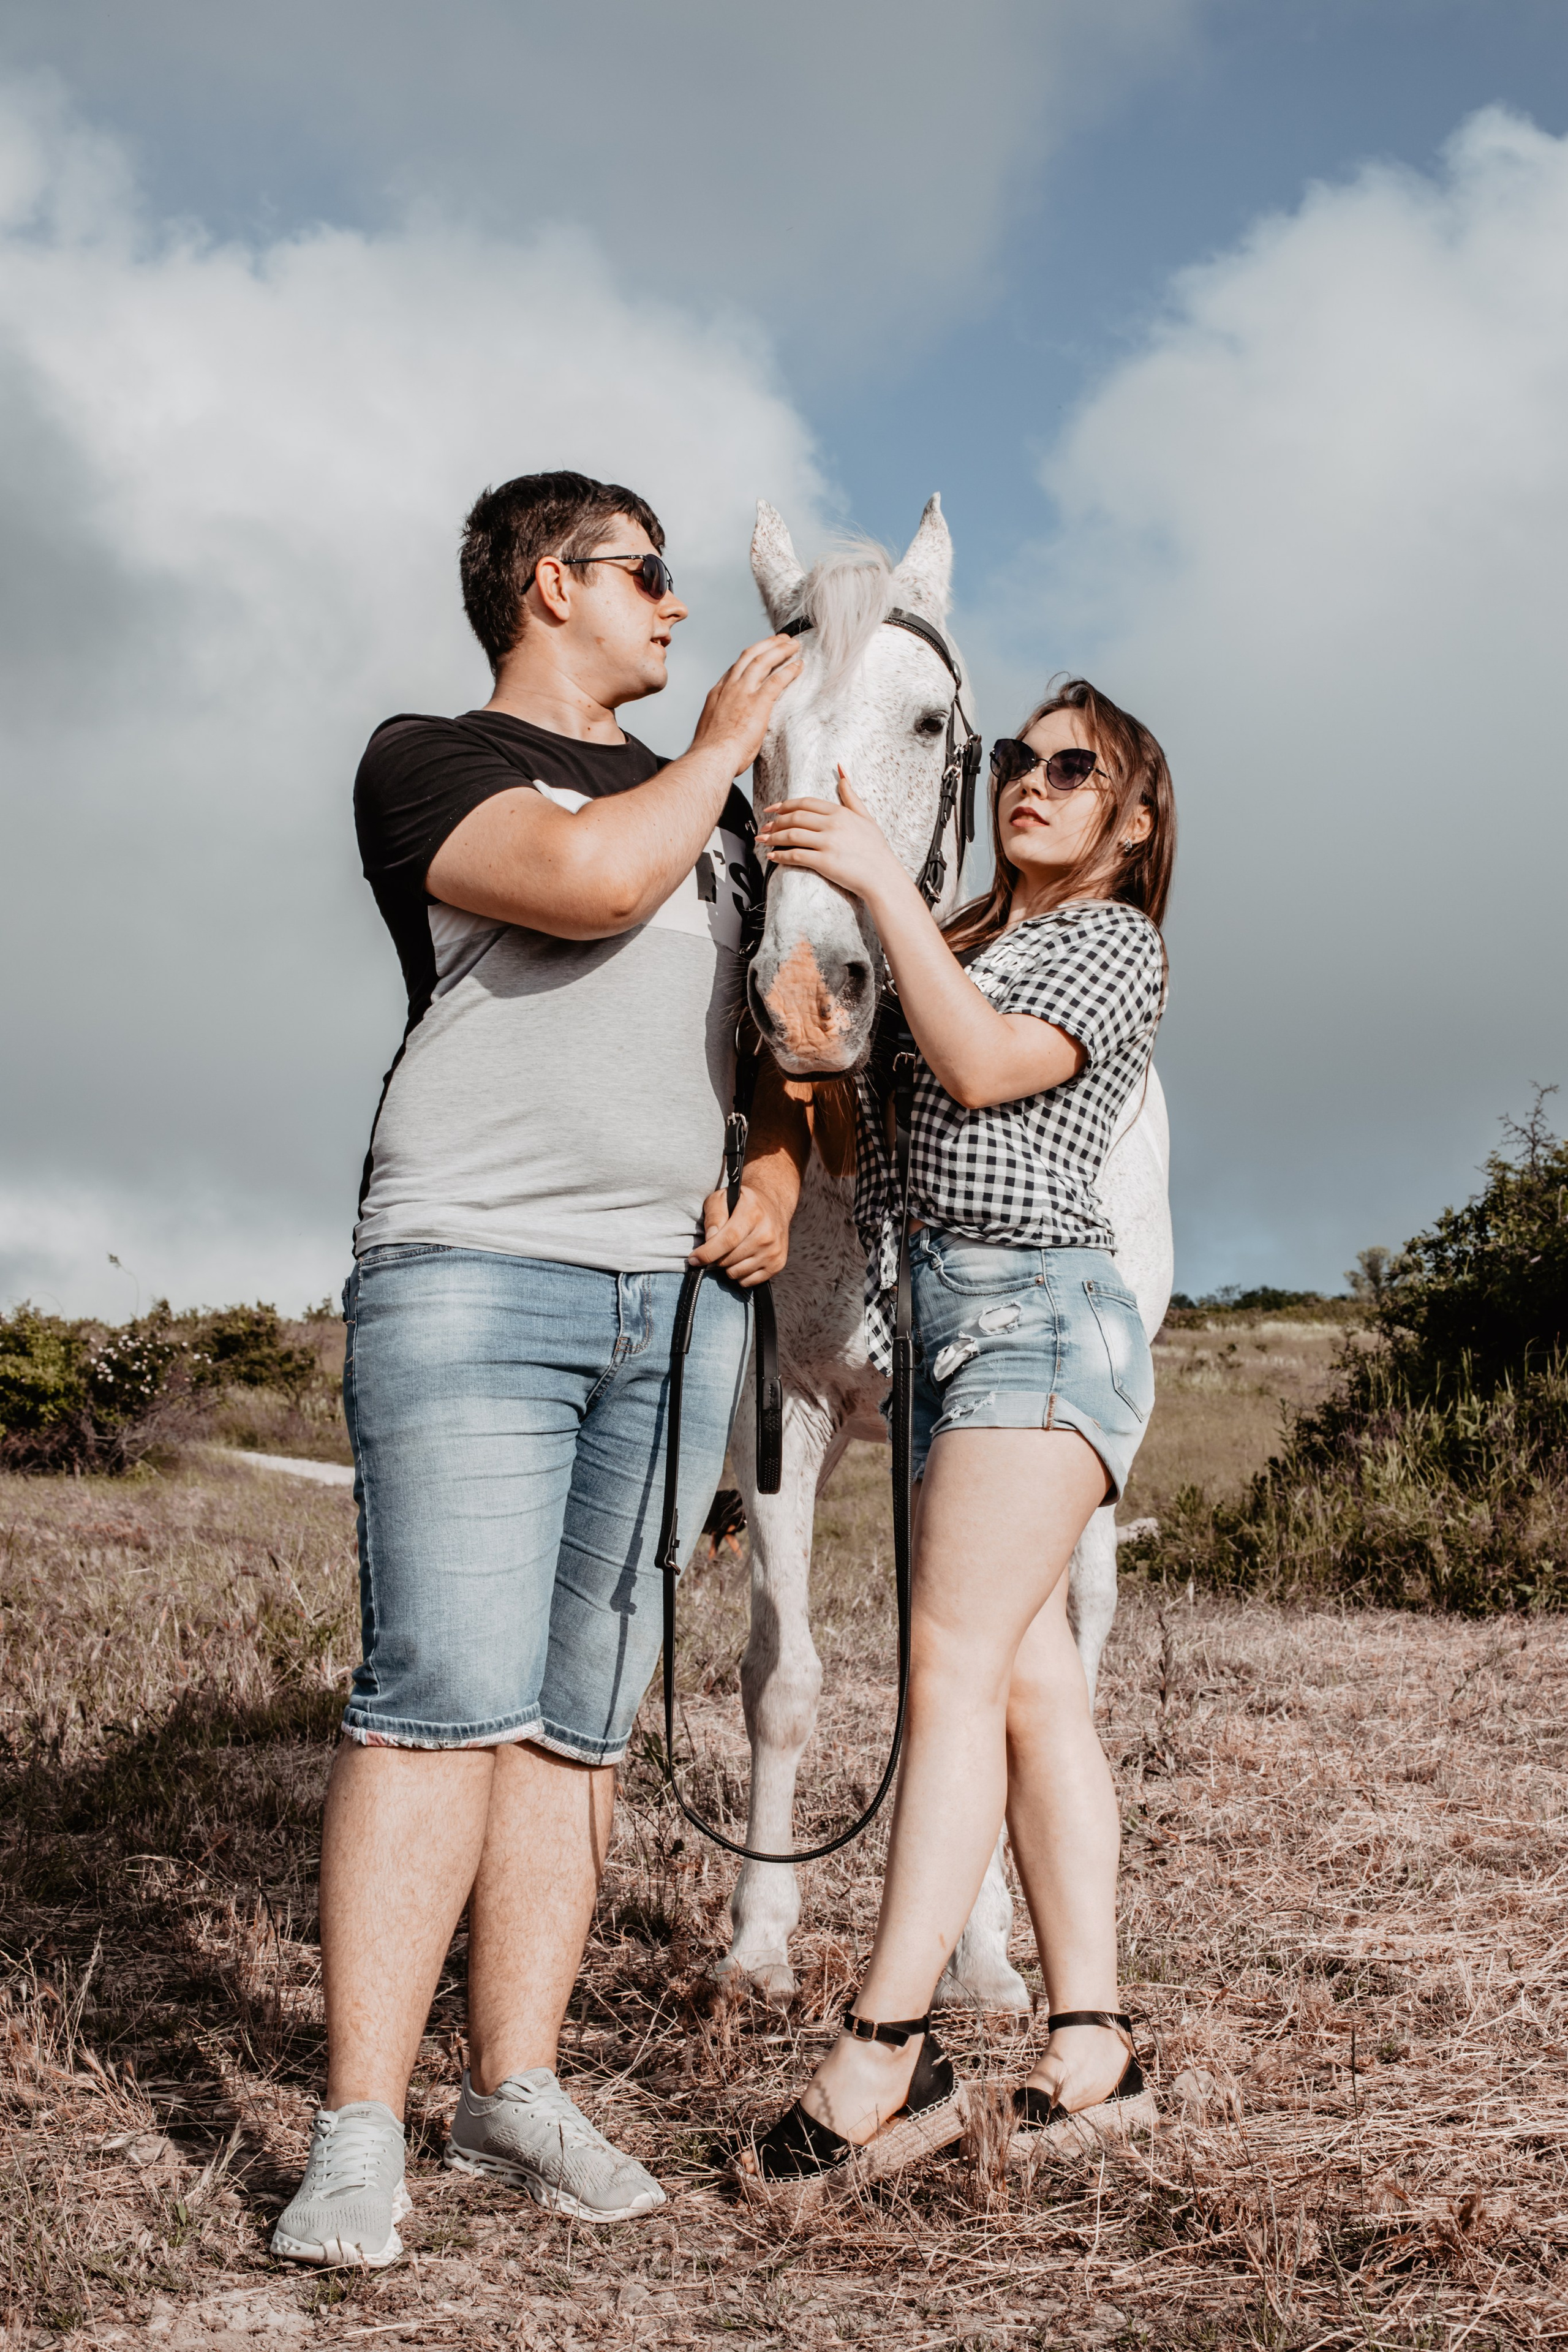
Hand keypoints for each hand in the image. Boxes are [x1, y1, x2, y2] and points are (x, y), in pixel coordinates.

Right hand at [689, 634, 802, 773]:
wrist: (710, 759)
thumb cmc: (711, 754)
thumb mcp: (713, 730)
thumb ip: (722, 721)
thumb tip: (727, 728)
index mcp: (718, 693)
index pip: (735, 668)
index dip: (750, 657)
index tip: (761, 653)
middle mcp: (730, 687)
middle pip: (750, 656)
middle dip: (767, 644)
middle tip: (781, 639)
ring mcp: (743, 693)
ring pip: (763, 661)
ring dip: (780, 650)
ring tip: (793, 644)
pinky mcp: (758, 702)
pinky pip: (777, 680)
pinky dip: (789, 670)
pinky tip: (799, 665)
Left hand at [689, 1177, 791, 1285]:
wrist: (773, 1205)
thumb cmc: (741, 1203)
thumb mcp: (722, 1198)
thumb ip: (714, 1216)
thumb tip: (710, 1239)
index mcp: (753, 1214)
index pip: (728, 1240)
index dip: (708, 1253)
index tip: (694, 1259)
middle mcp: (767, 1234)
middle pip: (729, 1260)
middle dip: (716, 1257)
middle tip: (718, 1247)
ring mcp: (774, 1251)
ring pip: (736, 1273)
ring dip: (728, 1266)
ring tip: (732, 1251)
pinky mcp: (778, 1264)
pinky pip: (747, 1282)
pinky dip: (740, 1274)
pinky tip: (743, 1258)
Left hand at [755, 769, 904, 905]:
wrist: (883, 877)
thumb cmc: (875, 849)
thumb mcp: (866, 816)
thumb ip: (850, 795)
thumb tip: (841, 771)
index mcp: (840, 812)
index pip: (805, 803)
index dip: (785, 805)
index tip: (771, 810)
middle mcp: (833, 824)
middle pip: (795, 817)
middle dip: (775, 822)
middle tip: (764, 828)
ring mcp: (828, 843)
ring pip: (792, 835)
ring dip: (773, 837)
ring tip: (763, 841)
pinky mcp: (825, 862)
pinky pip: (796, 855)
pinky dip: (780, 856)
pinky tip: (772, 857)